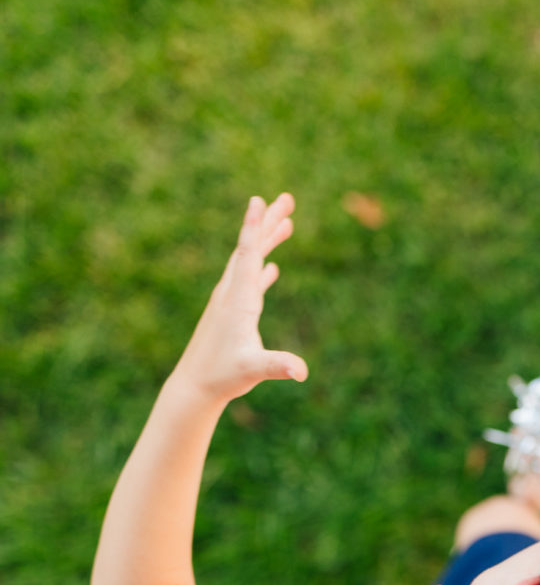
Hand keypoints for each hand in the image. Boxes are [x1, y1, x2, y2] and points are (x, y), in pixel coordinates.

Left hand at [176, 194, 308, 402]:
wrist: (195, 386)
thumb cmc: (223, 377)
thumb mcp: (253, 370)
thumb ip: (277, 366)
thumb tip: (301, 371)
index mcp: (239, 300)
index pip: (247, 254)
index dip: (254, 227)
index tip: (259, 199)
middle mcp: (231, 294)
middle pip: (250, 249)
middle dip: (268, 222)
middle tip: (287, 198)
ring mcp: (229, 302)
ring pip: (249, 262)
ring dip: (267, 240)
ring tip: (286, 222)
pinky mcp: (231, 313)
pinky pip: (249, 282)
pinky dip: (262, 269)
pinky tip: (273, 268)